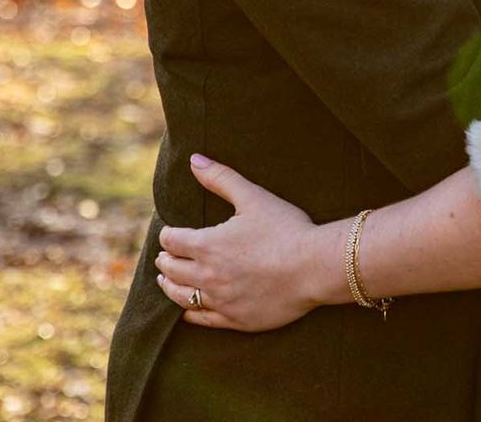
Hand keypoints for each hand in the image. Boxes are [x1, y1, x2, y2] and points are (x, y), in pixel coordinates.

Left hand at [154, 153, 342, 331]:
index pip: (171, 241)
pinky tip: (188, 309)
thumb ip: (220, 178)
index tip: (170, 233)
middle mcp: (207, 276)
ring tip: (167, 281)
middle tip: (165, 256)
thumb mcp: (253, 197)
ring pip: (180, 297)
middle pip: (171, 270)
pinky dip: (189, 313)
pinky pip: (201, 319)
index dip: (168, 235)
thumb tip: (194, 160)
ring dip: (170, 287)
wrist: (315, 267)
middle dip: (165, 260)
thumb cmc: (286, 228)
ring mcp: (220, 301)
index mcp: (207, 245)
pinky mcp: (235, 319)